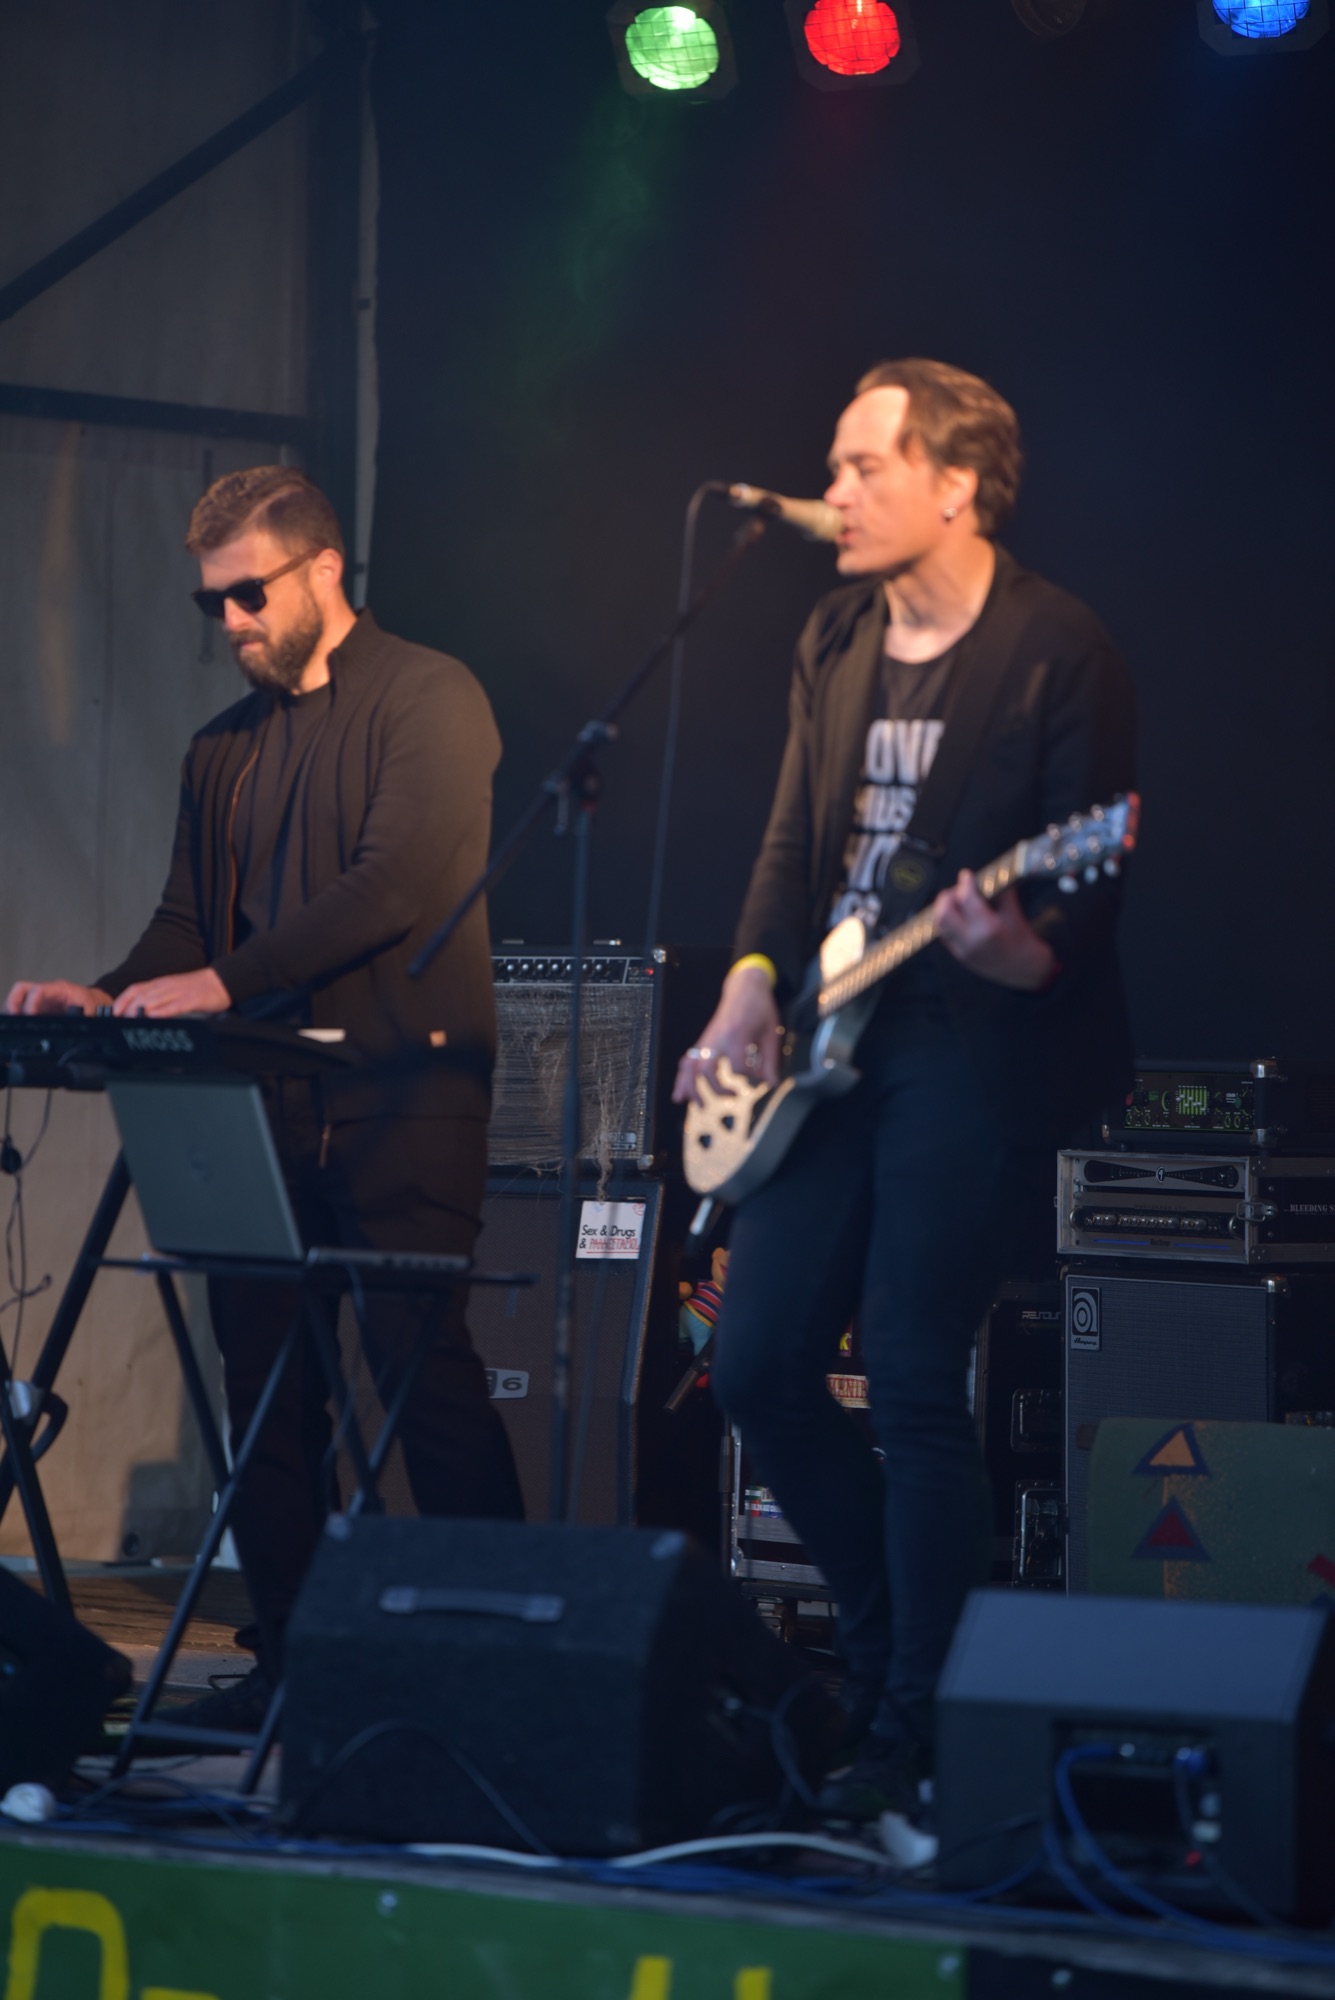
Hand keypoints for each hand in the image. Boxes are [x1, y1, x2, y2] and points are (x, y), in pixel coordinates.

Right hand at [4, 979, 111, 1015]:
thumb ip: (88, 1011)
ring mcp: (41, 1001)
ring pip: (18, 1000)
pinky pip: (23, 1011)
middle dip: (13, 1003)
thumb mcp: (94, 1006)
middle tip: (13, 1019)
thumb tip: (85, 1018)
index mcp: (58, 989)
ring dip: (13, 1011)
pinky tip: (19, 1028)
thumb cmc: (94, 1003)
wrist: (97, 1005)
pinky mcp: (39, 1011)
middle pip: (21, 990)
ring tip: (13, 1025)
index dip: (30, 1002)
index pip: (37, 990)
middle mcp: (46, 993)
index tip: (29, 1015)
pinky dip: (18, 1018)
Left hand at [111, 968, 231, 1018]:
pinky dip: (160, 1013)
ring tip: (129, 1022)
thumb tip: (144, 1013)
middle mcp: (166, 986)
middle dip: (126, 1010)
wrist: (221, 981)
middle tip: (118, 1022)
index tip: (112, 1013)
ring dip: (138, 1012)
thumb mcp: (174, 991)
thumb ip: (160, 1000)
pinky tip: (152, 1019)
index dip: (121, 1000)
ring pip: (152, 1001)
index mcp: (161, 983)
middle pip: (140, 996)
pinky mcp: (190, 1000)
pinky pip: (172, 1006)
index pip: (135, 989)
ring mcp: (178, 993)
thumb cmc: (199, 988)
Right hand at [672, 964, 781, 1105]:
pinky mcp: (704, 1041)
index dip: (750, 1077)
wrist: (745, 988)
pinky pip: (687, 1060)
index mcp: (737, 1035)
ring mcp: (707, 1039)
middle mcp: (718, 1038)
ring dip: (691, 1088)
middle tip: (731, 1098)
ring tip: (697, 1105)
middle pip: (706, 1069)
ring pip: (690, 1066)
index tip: (760, 1078)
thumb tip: (770, 1083)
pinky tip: (681, 1093)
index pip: (739, 1066)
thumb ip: (770, 1060)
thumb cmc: (759, 1008)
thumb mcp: (772, 1033)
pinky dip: (682, 1077)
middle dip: (715, 1089)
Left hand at [933, 872, 1057, 991]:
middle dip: (948, 896)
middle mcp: (973, 940)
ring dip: (943, 908)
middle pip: (945, 912)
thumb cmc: (1020, 938)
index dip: (965, 883)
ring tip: (955, 901)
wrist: (1023, 967)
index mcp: (989, 928)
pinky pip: (944, 933)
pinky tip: (956, 915)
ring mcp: (963, 950)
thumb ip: (1000, 891)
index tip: (966, 875)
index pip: (967, 899)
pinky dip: (946, 920)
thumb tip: (987, 874)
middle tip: (957, 889)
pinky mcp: (959, 955)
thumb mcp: (1013, 912)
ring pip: (940, 923)